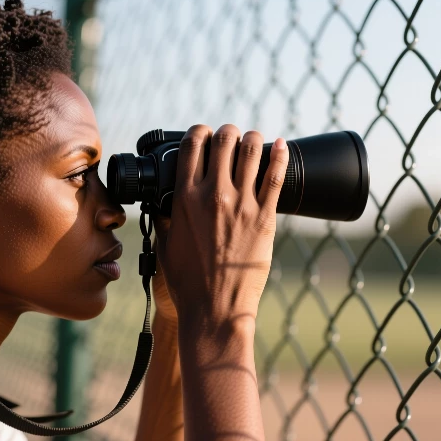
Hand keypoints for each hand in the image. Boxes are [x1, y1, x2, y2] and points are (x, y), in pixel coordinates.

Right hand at [152, 124, 288, 335]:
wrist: (214, 308)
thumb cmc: (187, 283)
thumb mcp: (164, 245)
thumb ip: (162, 219)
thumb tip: (159, 206)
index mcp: (184, 198)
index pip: (192, 145)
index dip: (199, 132)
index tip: (204, 134)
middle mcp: (212, 195)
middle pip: (224, 141)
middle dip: (228, 131)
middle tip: (231, 135)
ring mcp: (241, 205)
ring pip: (251, 151)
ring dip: (252, 138)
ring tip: (253, 139)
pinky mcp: (265, 218)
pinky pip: (276, 176)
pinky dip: (279, 155)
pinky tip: (281, 145)